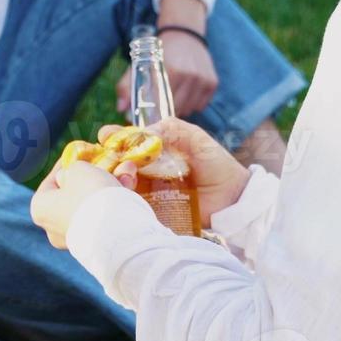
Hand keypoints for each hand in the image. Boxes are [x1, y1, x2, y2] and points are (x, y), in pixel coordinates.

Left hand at [31, 160, 137, 249]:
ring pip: (94, 204)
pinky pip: (105, 217)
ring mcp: (76, 239)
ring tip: (126, 171)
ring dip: (111, 185)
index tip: (80, 153)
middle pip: (75, 193)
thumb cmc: (89, 194)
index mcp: (40, 209)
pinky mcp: (98, 245)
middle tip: (108, 163)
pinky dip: (117, 201)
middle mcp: (53, 228)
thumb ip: (74, 169)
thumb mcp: (79, 169)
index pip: (52, 180)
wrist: (116, 230)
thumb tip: (74, 176)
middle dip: (95, 175)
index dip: (67, 164)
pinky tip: (130, 186)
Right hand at [100, 117, 249, 227]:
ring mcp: (148, 191)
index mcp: (155, 149)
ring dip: (116, 180)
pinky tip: (124, 197)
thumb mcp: (197, 139)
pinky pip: (132, 205)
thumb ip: (172, 129)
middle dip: (110, 160)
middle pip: (118, 163)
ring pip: (121, 184)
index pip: (127, 141)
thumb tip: (143, 132)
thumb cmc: (218, 165)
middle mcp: (147, 169)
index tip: (106, 136)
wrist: (234, 199)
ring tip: (125, 178)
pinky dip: (125, 201)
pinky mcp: (152, 211)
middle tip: (116, 161)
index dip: (114, 138)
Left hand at [116, 0, 218, 115]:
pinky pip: (200, 105)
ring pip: (190, 109)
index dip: (156, 114)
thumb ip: (126, 85)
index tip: (151, 117)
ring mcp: (203, 80)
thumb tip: (121, 109)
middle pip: (177, 109)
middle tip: (160, 109)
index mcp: (172, 71)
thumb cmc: (160, 52)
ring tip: (172, 97)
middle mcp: (191, 76)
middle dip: (167, 112)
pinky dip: (192, 104)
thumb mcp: (139, 64)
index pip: (164, 105)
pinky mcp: (212, 83)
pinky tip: (185, 93)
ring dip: (180, 108)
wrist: (184, 34)